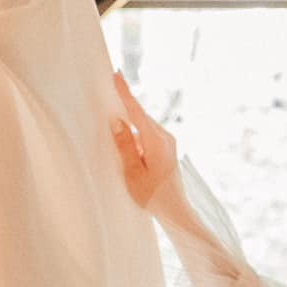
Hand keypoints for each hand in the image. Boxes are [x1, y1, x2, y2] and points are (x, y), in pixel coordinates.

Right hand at [109, 71, 179, 212]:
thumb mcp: (133, 172)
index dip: (125, 93)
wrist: (176, 211)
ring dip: (130, 120)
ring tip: (114, 113)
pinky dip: (136, 131)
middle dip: (125, 103)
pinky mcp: (167, 149)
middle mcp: (165, 137)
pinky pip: (148, 134)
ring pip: (144, 125)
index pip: (137, 111)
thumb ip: (124, 146)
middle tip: (111, 86)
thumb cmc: (153, 197)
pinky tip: (127, 136)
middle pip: (140, 115)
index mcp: (156, 141)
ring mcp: (168, 143)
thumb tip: (117, 121)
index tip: (116, 75)